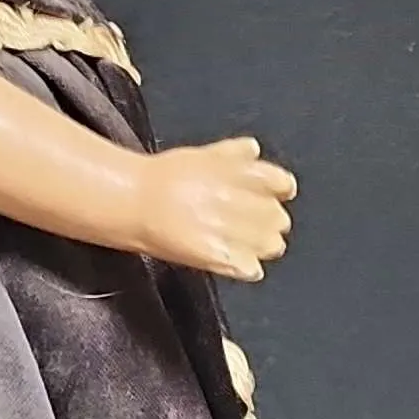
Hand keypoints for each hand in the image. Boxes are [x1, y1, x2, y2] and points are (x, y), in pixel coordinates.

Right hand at [135, 137, 296, 280]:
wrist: (135, 202)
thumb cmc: (163, 177)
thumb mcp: (203, 154)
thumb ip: (232, 153)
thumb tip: (253, 149)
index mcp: (242, 174)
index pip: (283, 184)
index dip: (279, 191)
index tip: (274, 196)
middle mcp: (244, 201)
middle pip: (279, 218)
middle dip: (269, 223)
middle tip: (253, 225)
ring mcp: (233, 231)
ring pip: (271, 245)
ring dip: (262, 246)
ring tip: (245, 245)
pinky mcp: (221, 257)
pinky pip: (251, 269)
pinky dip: (247, 267)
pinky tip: (237, 262)